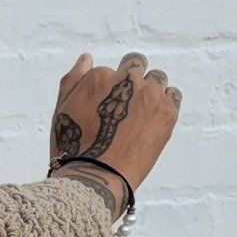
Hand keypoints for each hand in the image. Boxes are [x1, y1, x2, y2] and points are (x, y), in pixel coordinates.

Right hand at [49, 49, 180, 218]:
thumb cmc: (72, 148)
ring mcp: (150, 95)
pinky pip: (173, 94)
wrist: (96, 178)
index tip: (104, 111)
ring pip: (158, 78)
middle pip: (137, 65)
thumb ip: (73, 80)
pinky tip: (152, 120)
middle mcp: (127, 80)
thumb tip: (88, 57)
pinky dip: (165, 103)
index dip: (106, 91)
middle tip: (125, 108)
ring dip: (150, 91)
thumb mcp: (62, 111)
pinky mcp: (167, 112)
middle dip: (132, 81)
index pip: (110, 71)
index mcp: (100, 77)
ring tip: (139, 117)